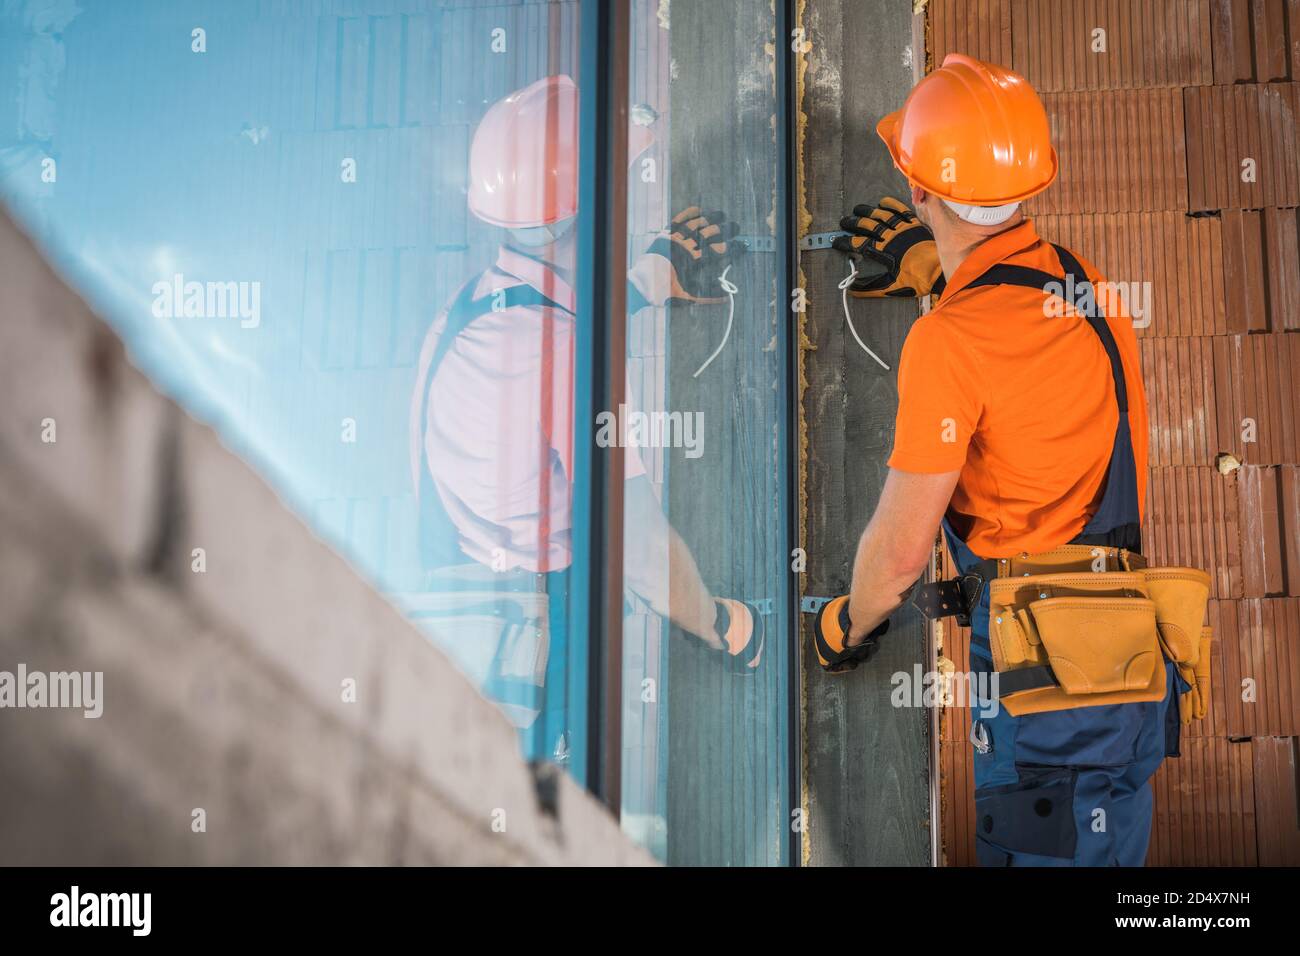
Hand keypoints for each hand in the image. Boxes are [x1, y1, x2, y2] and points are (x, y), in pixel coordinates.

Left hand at [629, 206, 743, 307]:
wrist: (644, 284)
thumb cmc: (667, 292)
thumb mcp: (689, 297)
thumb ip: (709, 297)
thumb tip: (726, 298)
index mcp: (696, 262)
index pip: (721, 251)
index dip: (734, 247)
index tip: (742, 245)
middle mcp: (688, 247)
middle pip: (712, 233)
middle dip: (727, 229)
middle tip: (736, 227)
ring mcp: (676, 238)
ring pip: (698, 223)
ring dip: (711, 217)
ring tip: (721, 214)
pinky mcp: (666, 234)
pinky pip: (679, 220)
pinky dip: (690, 213)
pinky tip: (699, 210)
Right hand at [832, 196, 944, 297]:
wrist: (939, 272)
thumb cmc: (917, 280)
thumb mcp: (892, 286)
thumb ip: (871, 288)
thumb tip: (854, 290)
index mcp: (883, 252)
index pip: (859, 243)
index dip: (846, 242)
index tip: (838, 241)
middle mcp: (891, 237)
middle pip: (867, 225)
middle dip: (853, 223)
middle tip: (844, 222)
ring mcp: (903, 229)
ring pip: (881, 215)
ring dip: (868, 211)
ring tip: (858, 210)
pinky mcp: (914, 225)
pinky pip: (901, 210)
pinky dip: (891, 204)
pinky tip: (882, 202)